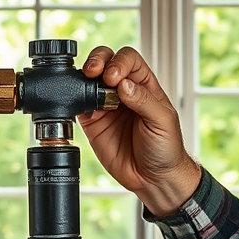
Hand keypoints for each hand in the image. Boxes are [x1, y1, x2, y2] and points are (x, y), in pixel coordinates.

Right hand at [78, 46, 201, 215]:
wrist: (152, 178)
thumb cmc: (165, 148)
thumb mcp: (163, 122)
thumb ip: (144, 101)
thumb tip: (123, 84)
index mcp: (144, 85)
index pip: (129, 60)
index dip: (120, 63)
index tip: (115, 78)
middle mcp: (123, 91)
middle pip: (106, 62)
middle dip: (98, 61)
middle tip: (95, 73)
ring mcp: (106, 105)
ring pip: (89, 79)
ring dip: (84, 77)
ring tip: (85, 85)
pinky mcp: (92, 121)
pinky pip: (78, 104)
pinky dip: (73, 99)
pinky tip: (76, 102)